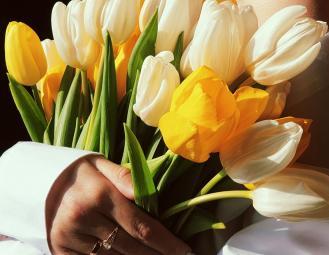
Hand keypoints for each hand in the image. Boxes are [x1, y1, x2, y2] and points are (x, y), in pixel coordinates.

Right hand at [45, 155, 190, 254]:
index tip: (183, 251)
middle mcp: (85, 218)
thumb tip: (150, 194)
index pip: (141, 226)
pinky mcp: (60, 249)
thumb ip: (126, 178)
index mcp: (100, 195)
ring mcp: (70, 237)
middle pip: (130, 247)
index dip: (165, 242)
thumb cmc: (78, 172)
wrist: (37, 182)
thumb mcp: (101, 165)